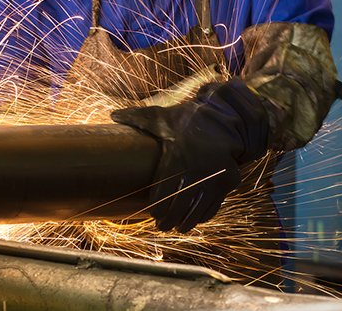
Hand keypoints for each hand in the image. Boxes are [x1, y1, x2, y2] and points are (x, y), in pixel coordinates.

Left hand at [111, 78, 269, 232]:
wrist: (224, 119)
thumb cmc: (187, 119)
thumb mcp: (161, 117)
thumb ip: (137, 117)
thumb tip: (113, 114)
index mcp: (176, 158)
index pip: (162, 193)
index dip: (157, 208)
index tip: (153, 214)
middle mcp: (195, 171)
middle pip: (178, 207)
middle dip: (169, 221)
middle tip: (163, 227)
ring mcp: (214, 177)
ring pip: (197, 210)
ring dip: (187, 223)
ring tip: (179, 228)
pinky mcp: (228, 181)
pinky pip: (214, 205)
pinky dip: (205, 215)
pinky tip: (197, 219)